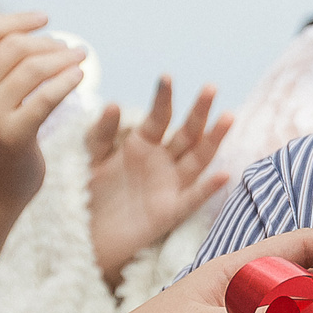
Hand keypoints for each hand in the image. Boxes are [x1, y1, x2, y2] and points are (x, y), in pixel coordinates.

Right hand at [0, 7, 84, 209]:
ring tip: (79, 56)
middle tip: (67, 45)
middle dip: (46, 41)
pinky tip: (79, 76)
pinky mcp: (12, 136)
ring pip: (33, 69)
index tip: (44, 18)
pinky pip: (46, 97)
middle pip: (13, 47)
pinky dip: (66, 82)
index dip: (18, 20)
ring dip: (63, 58)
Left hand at [86, 77, 232, 285]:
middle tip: (210, 88)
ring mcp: (170, 185)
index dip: (163, 98)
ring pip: (198, 159)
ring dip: (213, 139)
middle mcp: (162, 161)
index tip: (166, 77)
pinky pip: (193, 199)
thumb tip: (114, 104)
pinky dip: (208, 188)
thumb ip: (100, 134)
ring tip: (228, 116)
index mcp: (142, 144)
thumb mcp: (89, 159)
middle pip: (186, 132)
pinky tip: (223, 175)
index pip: (158, 116)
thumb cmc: (88, 193)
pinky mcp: (170, 212)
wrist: (84, 235)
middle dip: (199, 111)